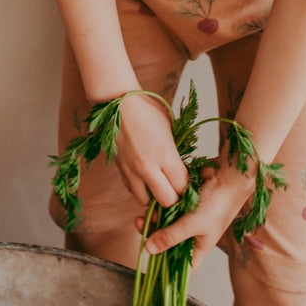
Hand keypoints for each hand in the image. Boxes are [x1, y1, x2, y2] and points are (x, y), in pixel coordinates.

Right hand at [113, 93, 188, 209]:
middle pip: (167, 201)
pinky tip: (144, 177)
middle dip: (173, 196)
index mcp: (165, 154)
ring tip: (158, 184)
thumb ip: (175, 151)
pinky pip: (132, 190)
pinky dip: (140, 188)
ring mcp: (132, 171)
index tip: (186, 180)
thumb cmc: (146, 110)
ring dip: (154, 196)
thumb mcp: (169, 128)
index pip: (182, 186)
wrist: (117, 103)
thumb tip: (181, 166)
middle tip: (174, 187)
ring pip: (146, 202)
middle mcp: (148, 167)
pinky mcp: (120, 170)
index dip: (187, 186)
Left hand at [140, 159, 256, 271]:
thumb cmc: (218, 204)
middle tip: (140, 225)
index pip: (181, 268)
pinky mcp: (184, 202)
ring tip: (143, 213)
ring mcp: (187, 218)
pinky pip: (168, 208)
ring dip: (154, 219)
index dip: (166, 271)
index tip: (148, 266)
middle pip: (167, 243)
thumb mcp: (193, 224)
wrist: (228, 176)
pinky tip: (151, 202)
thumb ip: (170, 236)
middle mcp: (192, 235)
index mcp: (198, 247)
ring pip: (165, 224)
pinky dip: (160, 205)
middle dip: (153, 236)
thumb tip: (148, 249)